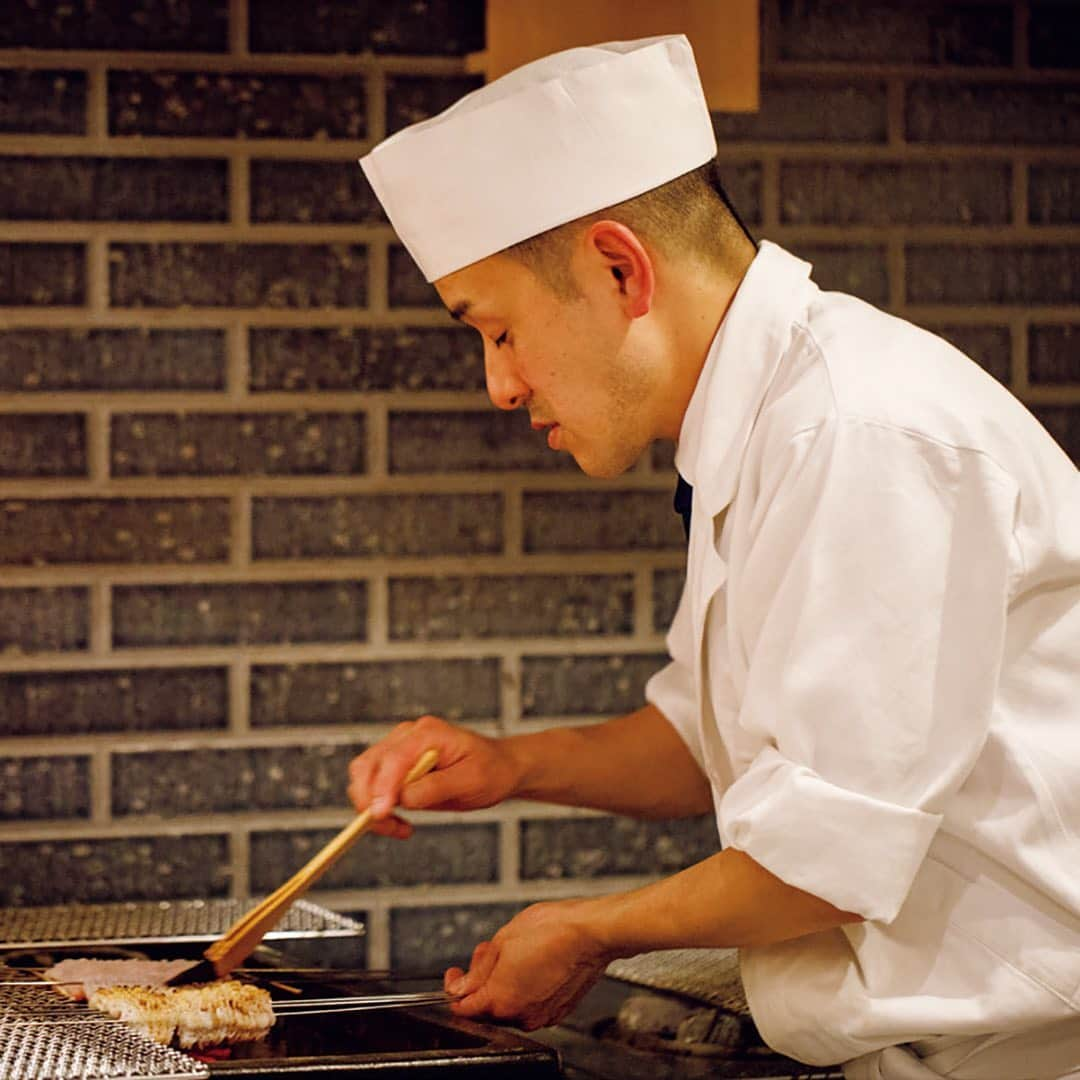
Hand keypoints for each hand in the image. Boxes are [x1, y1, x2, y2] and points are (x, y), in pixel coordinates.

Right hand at [347, 715, 520, 837]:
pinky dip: (378, 809)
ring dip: (371, 807)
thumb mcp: (470, 781)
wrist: (498, 768)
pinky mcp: (395, 766)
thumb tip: (402, 799)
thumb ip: (435, 787)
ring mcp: (399, 749)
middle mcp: (407, 736)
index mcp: (428, 732)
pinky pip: (372, 787)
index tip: (381, 814)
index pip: (393, 758)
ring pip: (363, 776)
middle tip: (389, 827)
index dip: (383, 787)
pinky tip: (399, 823)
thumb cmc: (490, 770)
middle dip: (369, 800)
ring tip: (397, 828)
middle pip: (368, 765)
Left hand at [443, 898, 611, 1030]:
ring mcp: (542, 1016)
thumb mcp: (502, 941)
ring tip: (515, 953)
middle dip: (481, 981)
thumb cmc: (553, 930)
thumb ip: (477, 971)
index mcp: (501, 1000)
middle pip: (486, 1008)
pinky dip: (525, 989)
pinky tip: (532, 964)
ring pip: (510, 1006)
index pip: (463, 1007)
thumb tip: (461, 987)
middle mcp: (521, 1015)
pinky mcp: (558, 1011)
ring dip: (504, 984)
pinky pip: (531, 1005)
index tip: (455, 975)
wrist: (591, 932)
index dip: (454, 988)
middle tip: (489, 954)